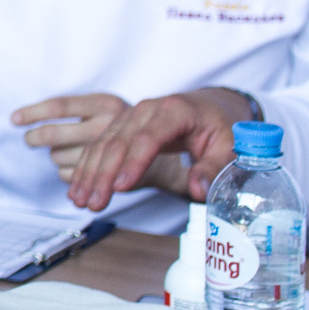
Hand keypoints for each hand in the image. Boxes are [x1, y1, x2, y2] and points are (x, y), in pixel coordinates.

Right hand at [17, 90, 244, 211]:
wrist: (208, 106)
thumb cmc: (219, 127)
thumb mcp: (228, 146)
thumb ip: (214, 168)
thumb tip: (198, 190)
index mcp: (175, 111)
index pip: (149, 138)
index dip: (134, 163)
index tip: (121, 187)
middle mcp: (147, 110)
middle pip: (119, 142)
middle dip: (103, 175)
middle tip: (95, 203)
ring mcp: (130, 116)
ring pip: (103, 144)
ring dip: (89, 173)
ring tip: (81, 201)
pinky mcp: (122, 126)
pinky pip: (100, 145)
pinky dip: (87, 167)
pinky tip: (79, 187)